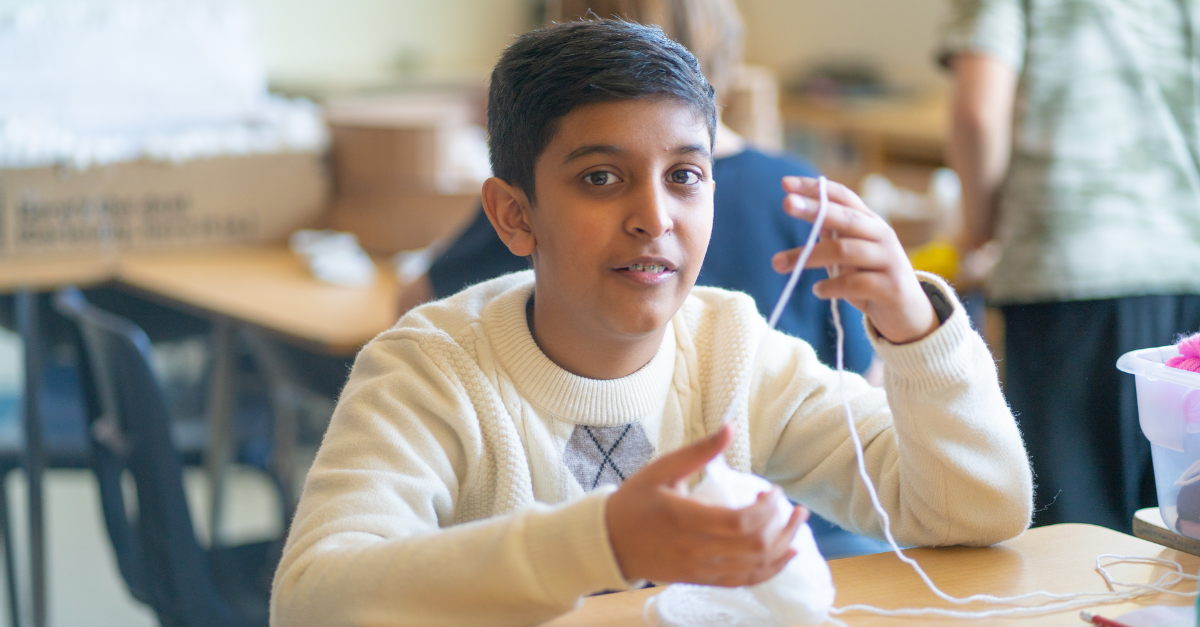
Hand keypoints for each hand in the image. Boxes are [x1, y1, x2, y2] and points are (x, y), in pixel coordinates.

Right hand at [605, 423, 807, 585]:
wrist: (608, 542)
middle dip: (784, 526)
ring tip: (797, 525)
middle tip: (794, 507)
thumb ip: (699, 451)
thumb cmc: (634, 502)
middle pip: (756, 546)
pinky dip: (770, 569)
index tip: (773, 490)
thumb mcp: (662, 469)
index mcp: (686, 519)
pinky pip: (744, 581)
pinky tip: (786, 554)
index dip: (767, 508)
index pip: (742, 522)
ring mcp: (701, 569)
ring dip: (783, 546)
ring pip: (756, 566)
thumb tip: (730, 427)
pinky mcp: (702, 580)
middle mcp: (697, 550)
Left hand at [772, 176, 938, 344]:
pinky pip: (854, 284)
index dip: (816, 188)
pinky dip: (830, 287)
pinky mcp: (890, 288)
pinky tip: (817, 291)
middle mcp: (882, 236)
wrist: (908, 314)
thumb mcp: (850, 253)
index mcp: (870, 222)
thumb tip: (804, 207)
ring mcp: (889, 260)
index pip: (843, 197)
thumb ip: (832, 232)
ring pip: (845, 251)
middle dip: (815, 209)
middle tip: (786, 203)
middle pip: (845, 218)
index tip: (785, 184)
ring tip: (778, 264)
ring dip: (808, 256)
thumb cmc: (871, 279)